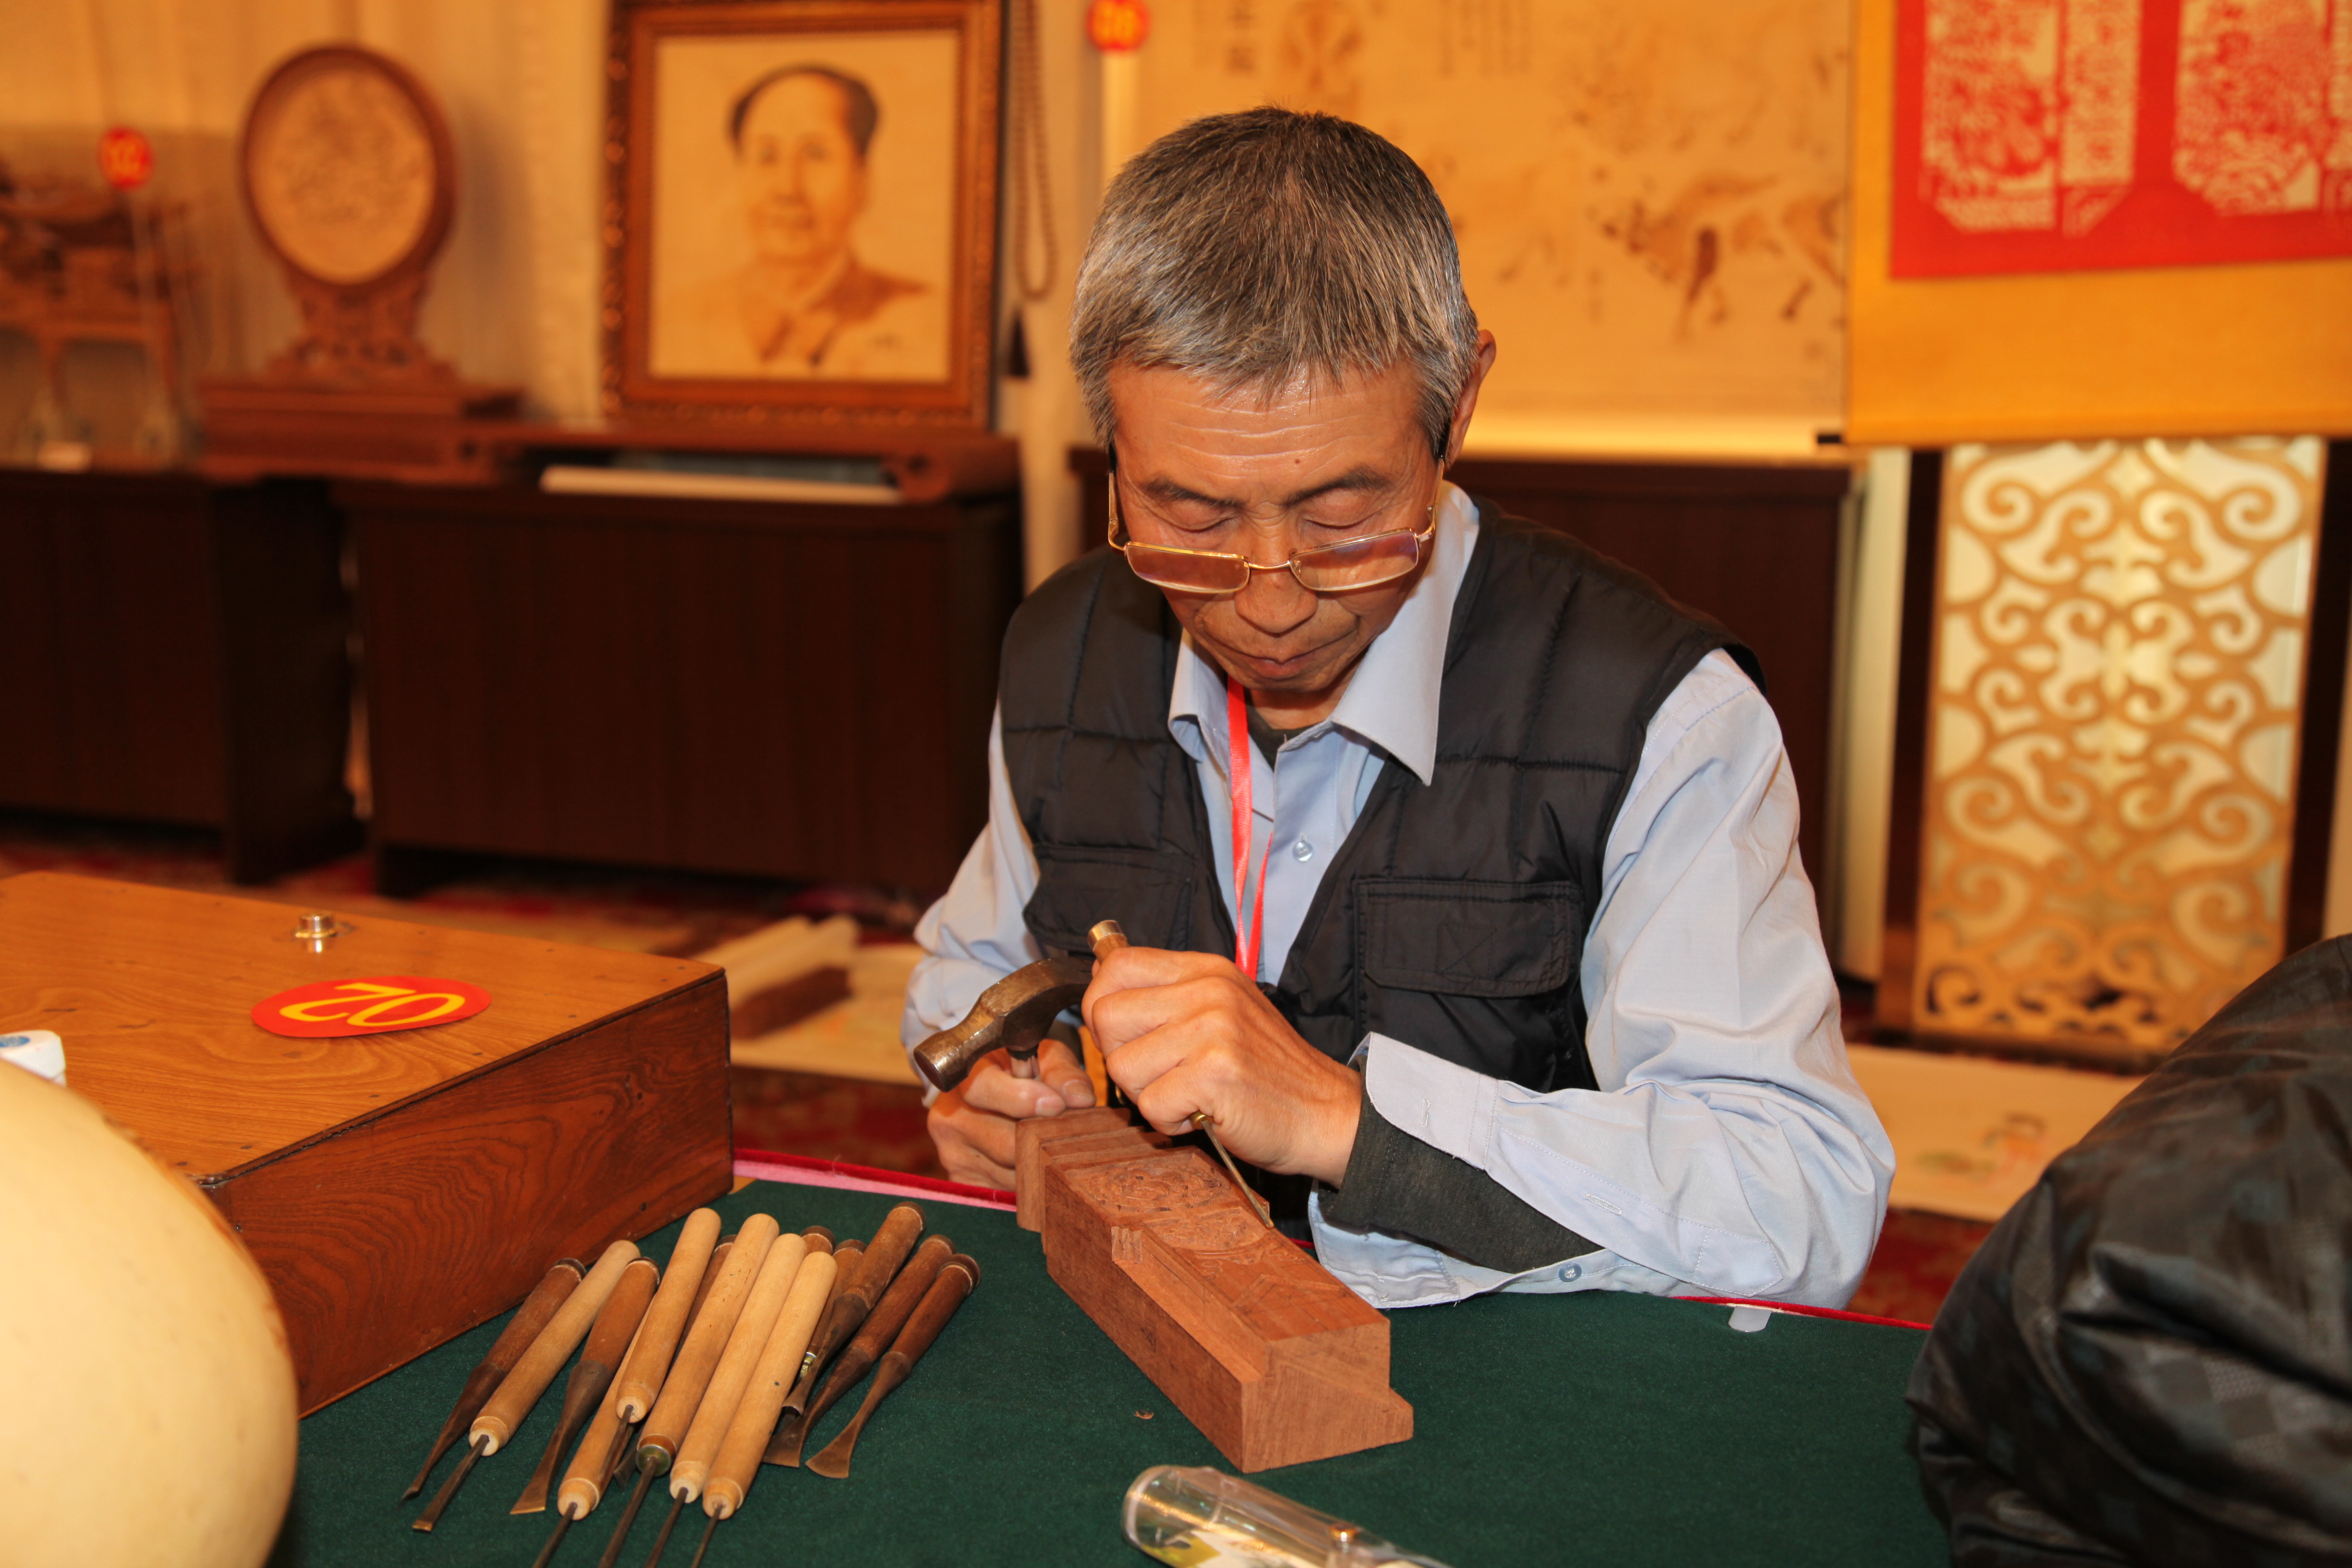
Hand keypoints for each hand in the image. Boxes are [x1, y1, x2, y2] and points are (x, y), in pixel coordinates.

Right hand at [924, 1036, 1093, 1188]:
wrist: (994, 1098)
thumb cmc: (1026, 1073)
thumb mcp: (1045, 1059)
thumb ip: (1063, 1074)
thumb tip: (1080, 1098)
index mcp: (966, 1077)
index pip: (985, 1088)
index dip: (1023, 1097)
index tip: (1056, 1105)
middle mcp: (951, 1117)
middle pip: (1004, 1142)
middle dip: (1043, 1140)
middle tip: (1069, 1134)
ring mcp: (953, 1153)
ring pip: (1011, 1172)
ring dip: (1041, 1163)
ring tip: (1056, 1147)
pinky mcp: (965, 1182)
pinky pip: (1005, 1191)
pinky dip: (1029, 1182)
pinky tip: (1039, 1165)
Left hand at [1081, 946, 1360, 1184]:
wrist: (1325, 1113)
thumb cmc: (1266, 1070)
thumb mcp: (1222, 1010)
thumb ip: (1167, 992)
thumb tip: (1099, 974)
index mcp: (1206, 970)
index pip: (1115, 967)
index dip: (1103, 1006)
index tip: (1130, 1037)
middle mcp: (1208, 992)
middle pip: (1105, 1016)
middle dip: (1121, 1057)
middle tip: (1162, 1074)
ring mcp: (1213, 1030)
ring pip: (1121, 1066)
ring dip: (1147, 1094)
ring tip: (1190, 1094)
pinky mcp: (1215, 1074)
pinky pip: (1149, 1105)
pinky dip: (1169, 1121)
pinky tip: (1203, 1113)